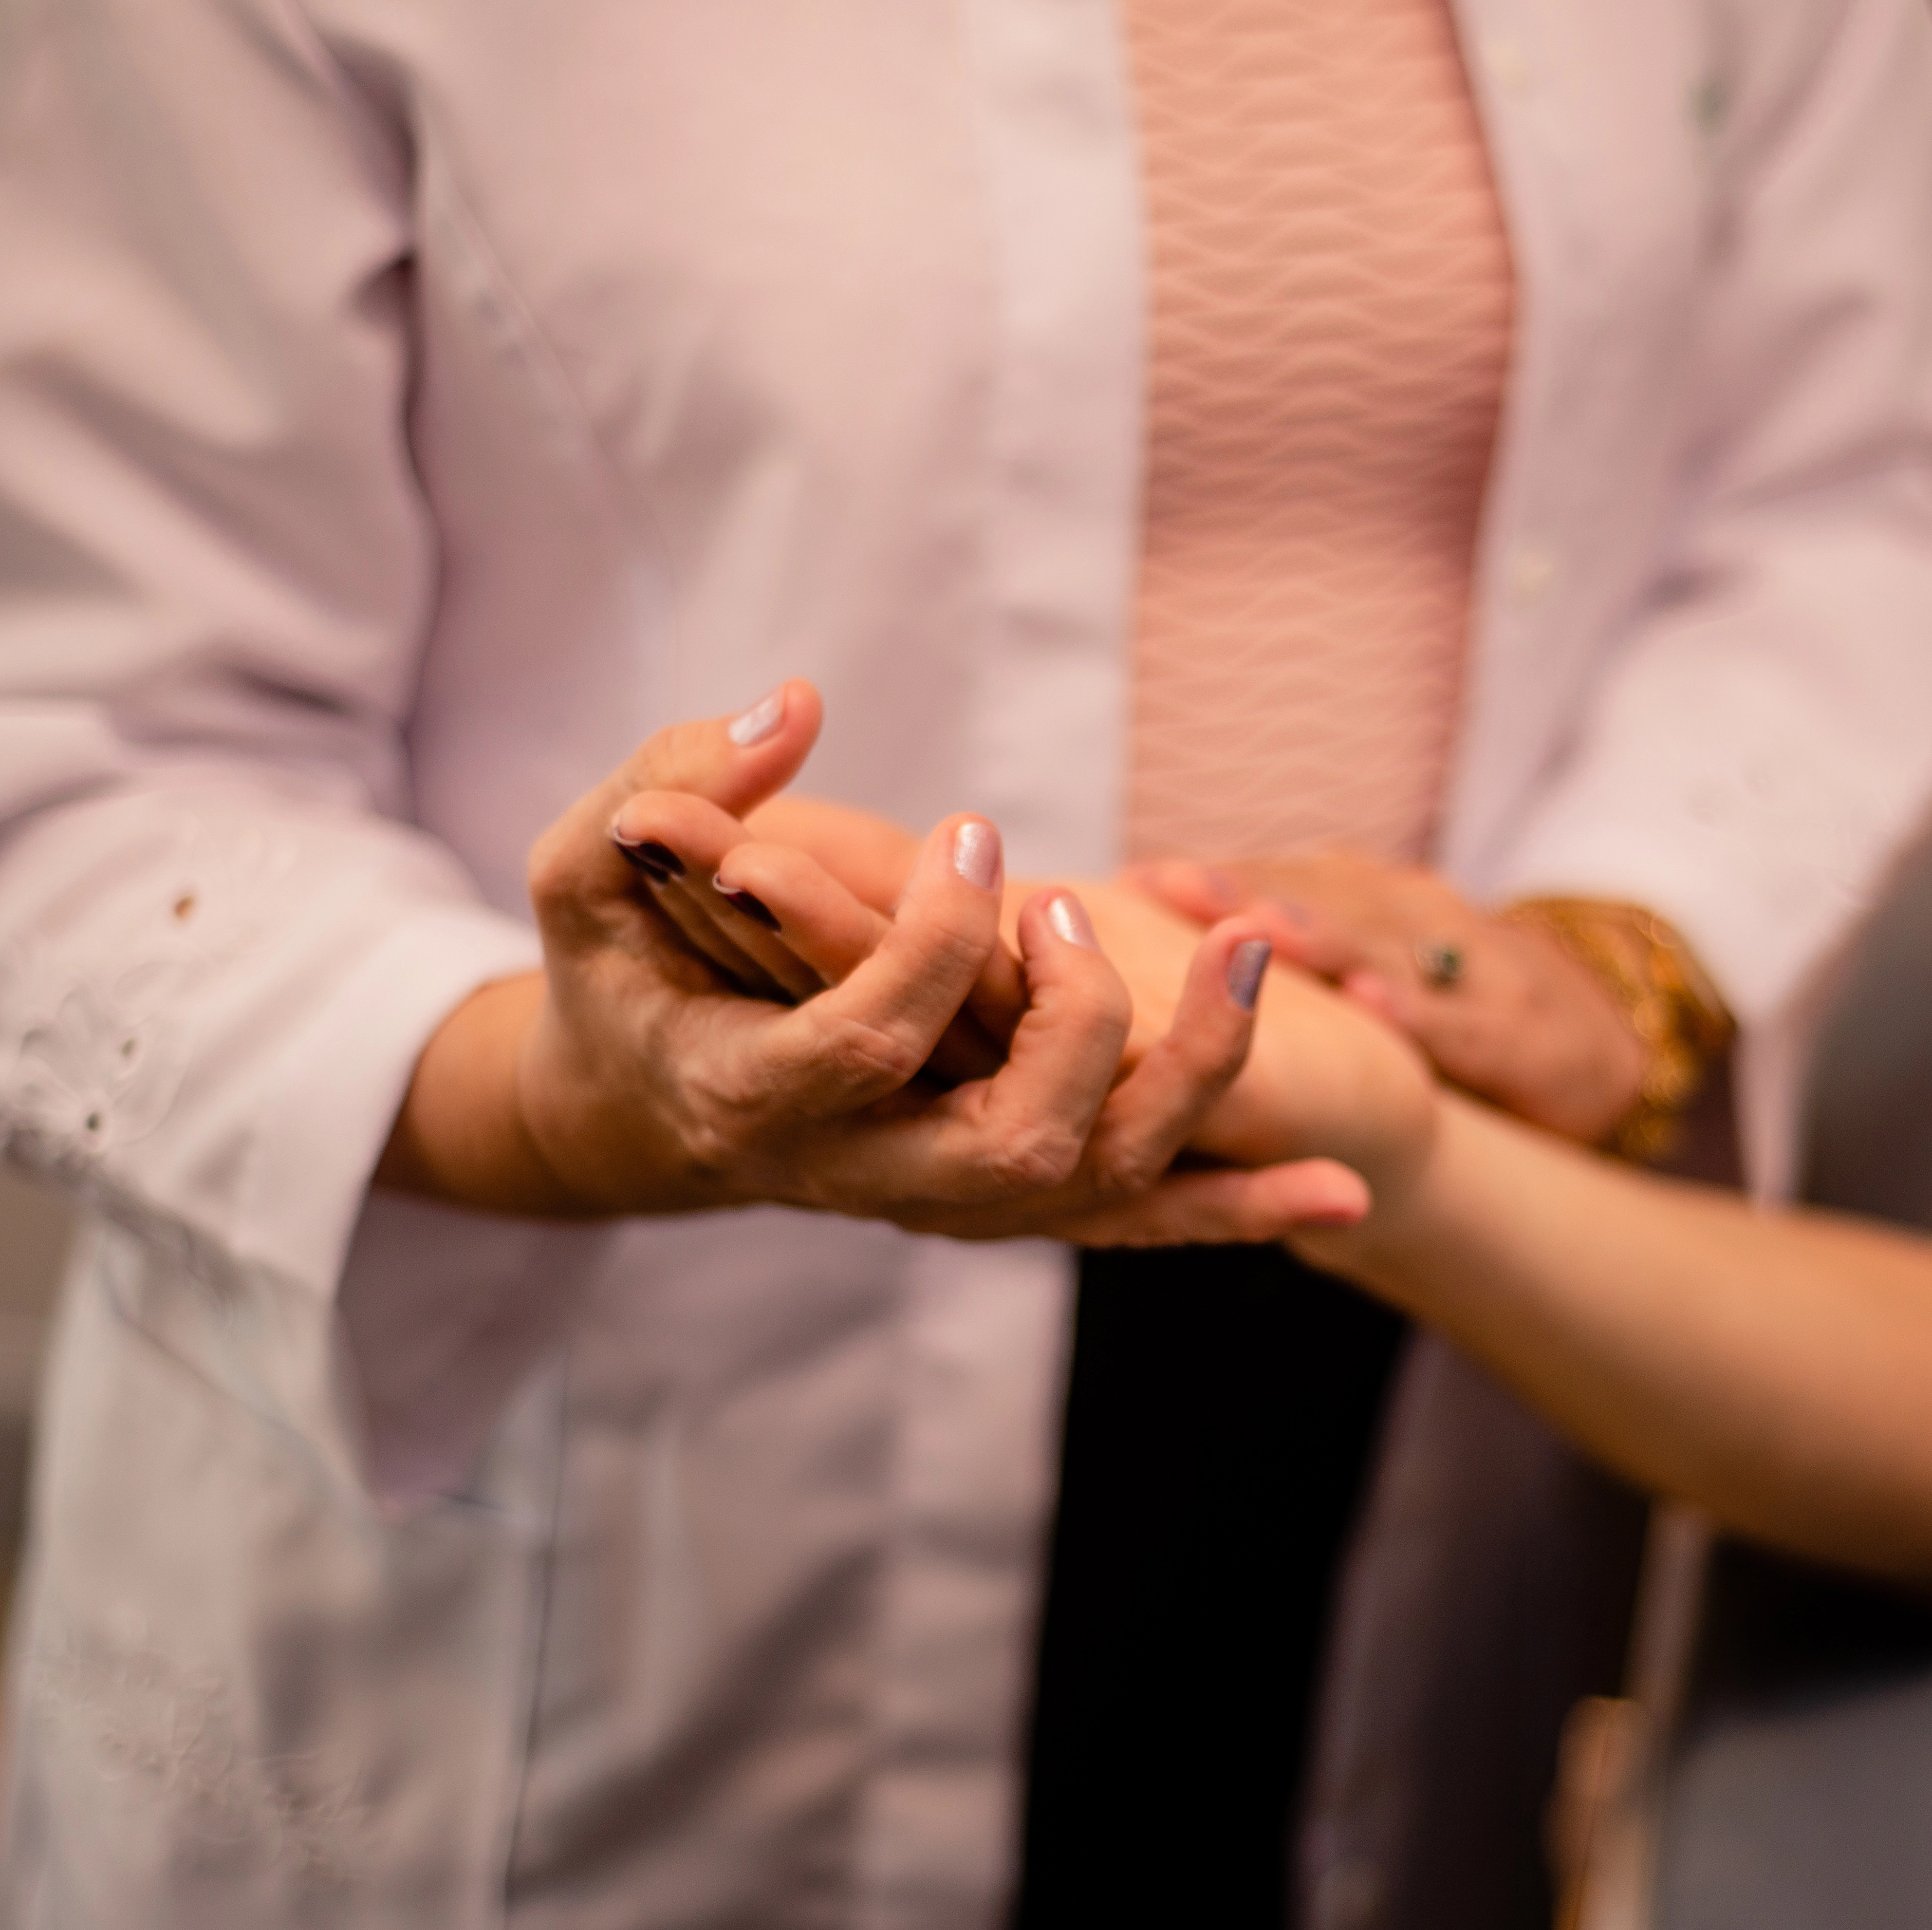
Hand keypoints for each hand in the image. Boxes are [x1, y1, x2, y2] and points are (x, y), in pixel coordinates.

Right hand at [379, 682, 1366, 1241]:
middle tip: (1069, 896)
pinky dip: (1242, 1212)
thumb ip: (671, 790)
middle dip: (1076, 1020)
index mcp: (752, 1099)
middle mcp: (864, 1179)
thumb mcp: (586, 876)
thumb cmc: (616, 978)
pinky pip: (1141, 1223)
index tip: (973, 830)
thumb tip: (793, 704)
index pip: (864, 1048)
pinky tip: (1345, 1191)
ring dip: (1195, 1077)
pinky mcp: (1008, 1201)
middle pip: (1014, 1148)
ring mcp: (948, 1204)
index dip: (930, 947)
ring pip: (1100, 1186)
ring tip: (1254, 947)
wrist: (647, 1111)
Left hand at [1130, 851, 1645, 1143]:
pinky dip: (1417, 1011)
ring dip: (1326, 933)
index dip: (1209, 879)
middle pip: (1321, 897)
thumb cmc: (1447, 1009)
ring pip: (1388, 941)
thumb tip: (1155, 957)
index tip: (1133, 881)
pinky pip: (1461, 1017)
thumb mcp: (1364, 971)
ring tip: (1263, 929)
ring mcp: (1469, 965)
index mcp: (1363, 901)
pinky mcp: (1520, 1027)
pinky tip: (1374, 1006)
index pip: (1276, 881)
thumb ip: (1282, 956)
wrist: (1594, 1048)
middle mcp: (1410, 916)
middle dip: (1247, 890)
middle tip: (1175, 887)